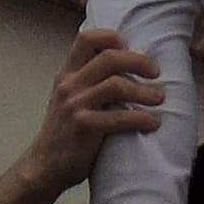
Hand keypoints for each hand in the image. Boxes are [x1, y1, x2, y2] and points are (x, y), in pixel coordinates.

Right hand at [31, 24, 167, 188]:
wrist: (44, 166)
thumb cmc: (63, 133)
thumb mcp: (67, 98)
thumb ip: (87, 81)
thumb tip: (123, 69)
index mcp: (66, 74)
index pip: (86, 39)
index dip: (111, 37)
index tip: (131, 47)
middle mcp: (69, 85)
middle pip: (109, 58)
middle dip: (138, 61)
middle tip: (155, 72)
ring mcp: (76, 105)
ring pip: (117, 85)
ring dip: (144, 92)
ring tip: (159, 98)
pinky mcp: (85, 127)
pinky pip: (120, 117)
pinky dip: (141, 118)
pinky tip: (153, 122)